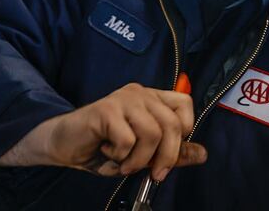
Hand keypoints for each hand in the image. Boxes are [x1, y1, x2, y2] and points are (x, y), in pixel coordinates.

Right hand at [44, 83, 206, 180]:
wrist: (65, 145)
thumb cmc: (103, 147)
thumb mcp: (144, 153)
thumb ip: (172, 152)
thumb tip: (202, 154)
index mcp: (151, 99)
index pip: (185, 106)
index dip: (183, 134)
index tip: (168, 155)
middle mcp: (139, 93)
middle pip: (172, 124)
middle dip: (166, 157)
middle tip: (153, 173)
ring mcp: (123, 99)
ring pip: (152, 133)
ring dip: (139, 159)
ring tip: (124, 162)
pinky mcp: (106, 109)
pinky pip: (127, 139)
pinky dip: (119, 155)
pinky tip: (107, 151)